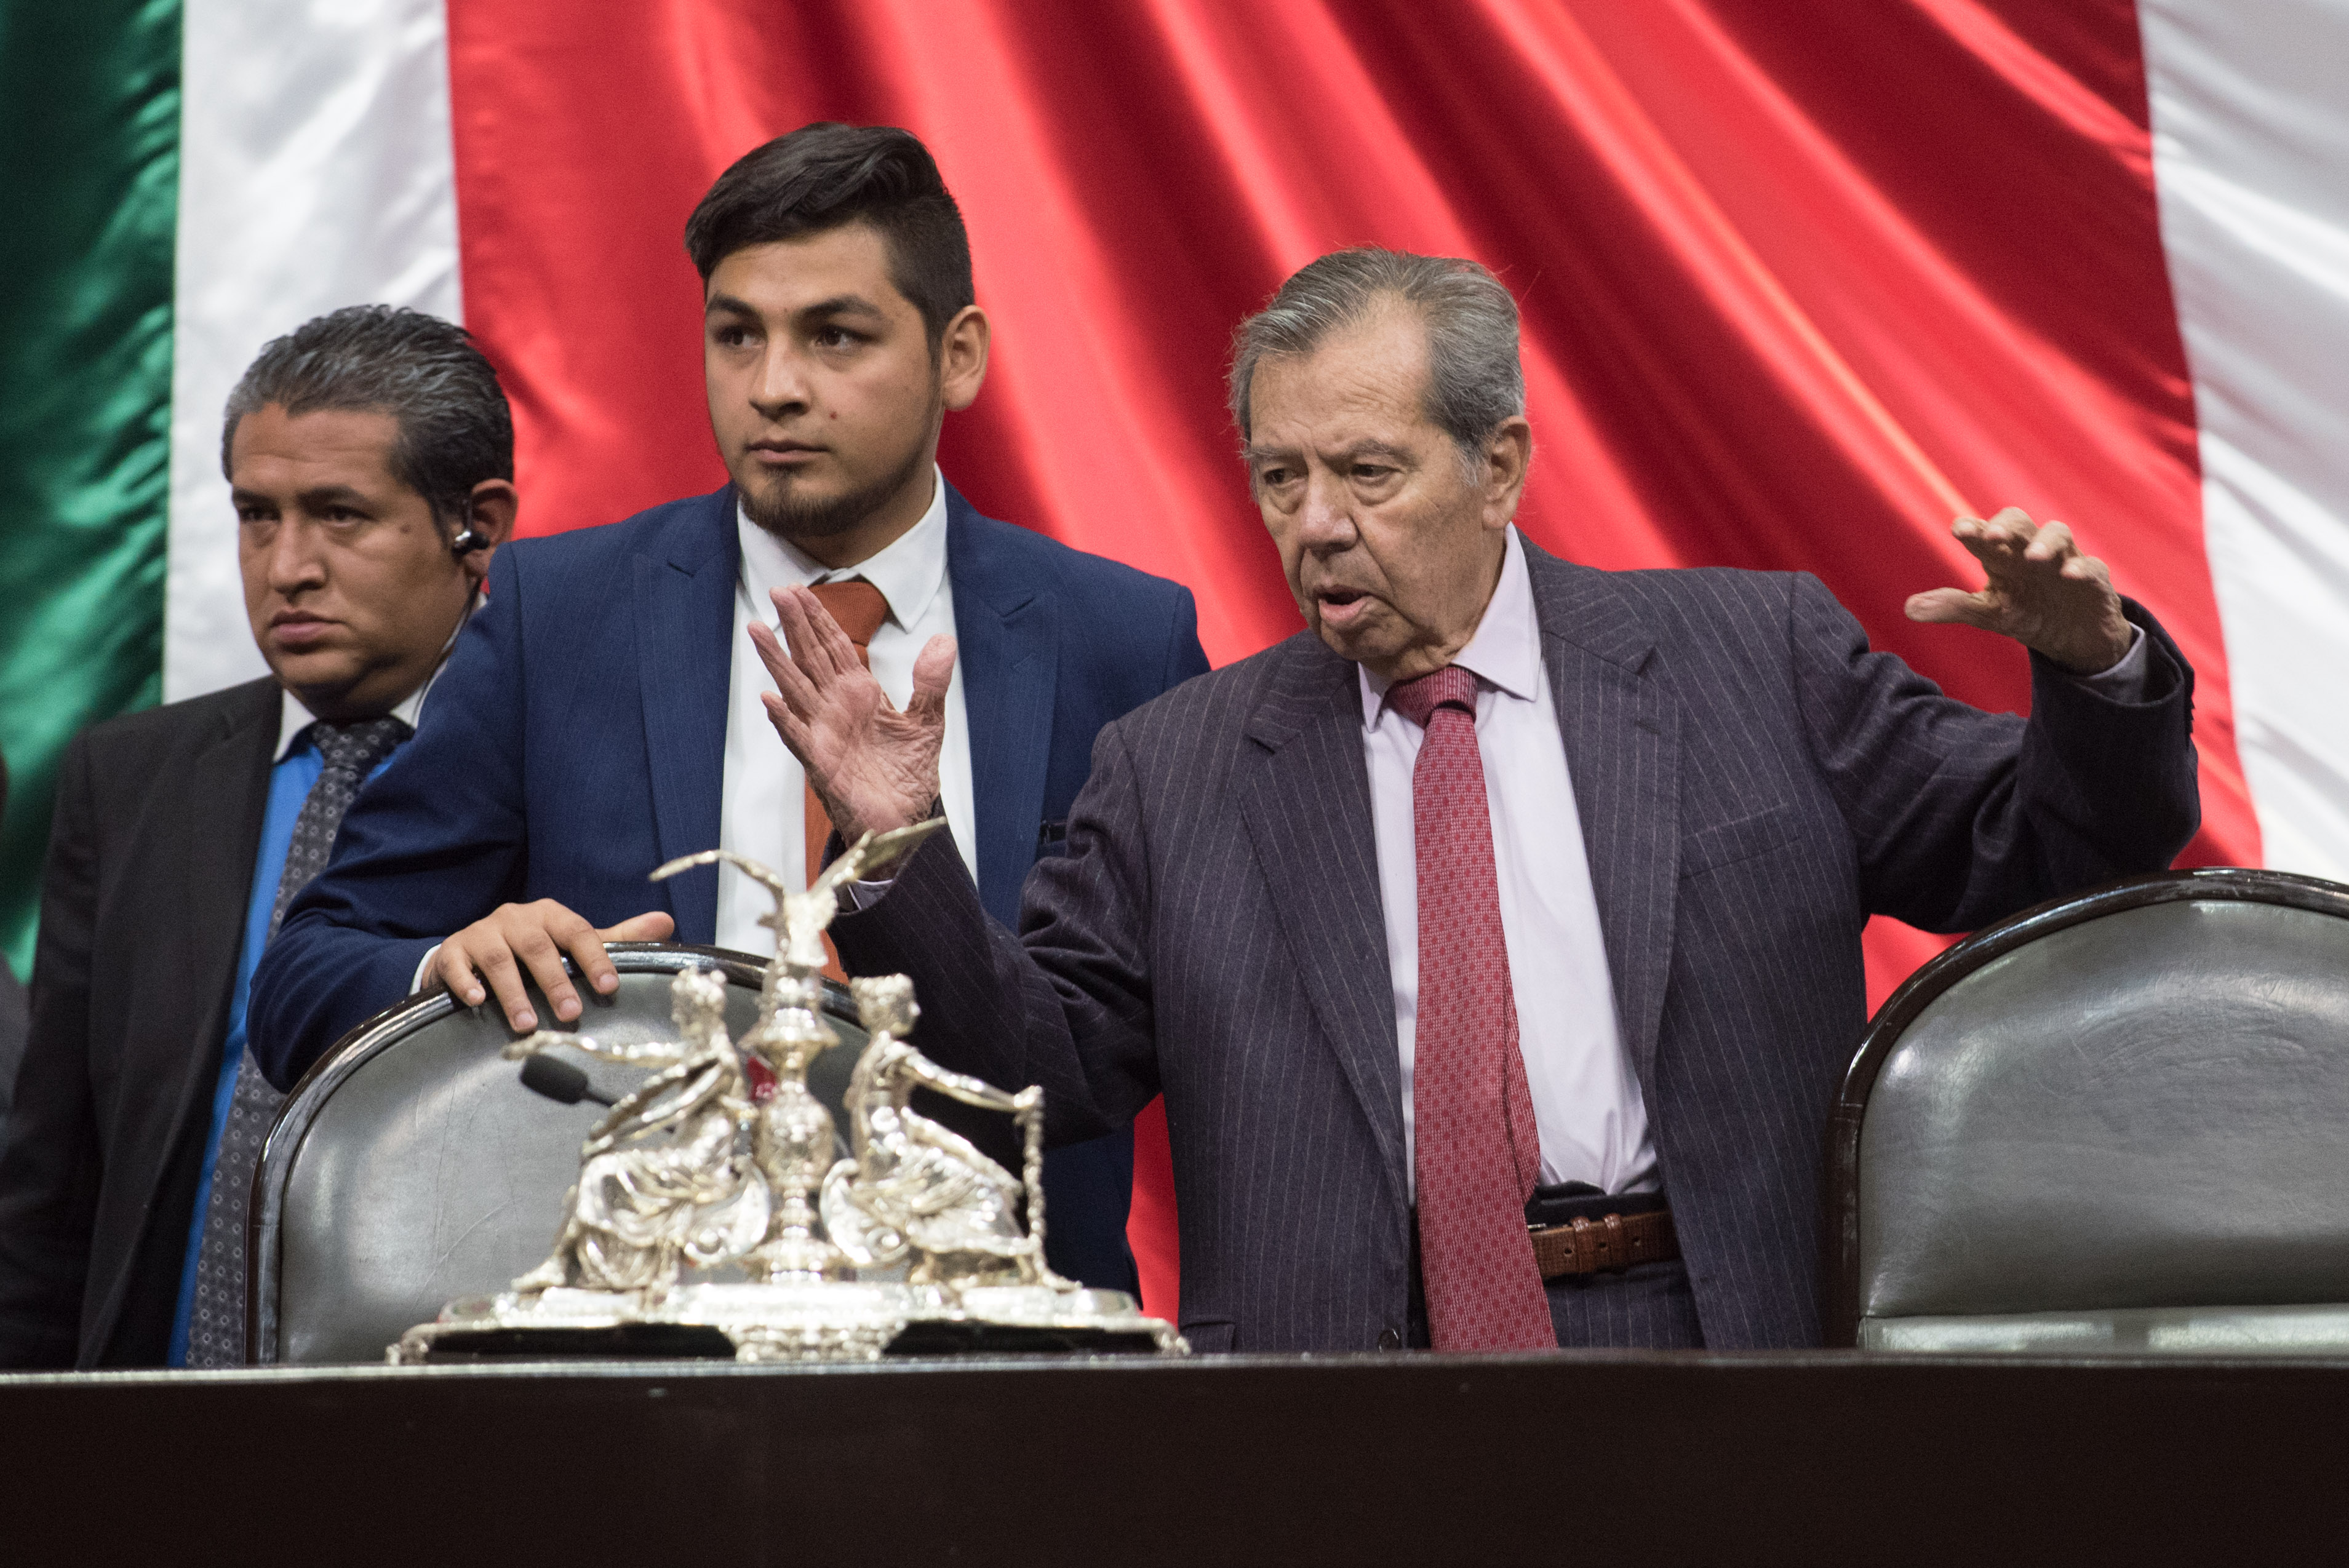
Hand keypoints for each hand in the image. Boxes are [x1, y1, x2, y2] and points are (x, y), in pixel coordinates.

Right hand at [429, 900, 674, 1032]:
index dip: (595, 958)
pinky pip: (456, 964)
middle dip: (555, 981)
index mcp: (551, 915)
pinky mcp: (452, 950)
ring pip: (498, 959)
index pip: (578, 931)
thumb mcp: (573, 945)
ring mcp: (481, 932)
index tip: (610, 987)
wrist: (472, 954)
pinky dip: (465, 982)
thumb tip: (666, 922)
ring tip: (528, 1024)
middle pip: (537, 946)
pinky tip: (476, 1002)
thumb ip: (617, 938)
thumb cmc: (533, 953)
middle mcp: (516, 917)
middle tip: (571, 1013)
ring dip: (513, 993)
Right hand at [750, 583, 953, 841]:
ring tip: (758, 630)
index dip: (818, 619)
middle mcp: (835, 708)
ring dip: (776, 662)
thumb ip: (930, 683)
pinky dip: (784, 720)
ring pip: (795, 690)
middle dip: (794, 626)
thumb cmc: (907, 774)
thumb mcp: (927, 722)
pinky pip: (799, 739)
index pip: (835, 648)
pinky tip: (770, 700)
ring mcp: (824, 734)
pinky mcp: (822, 764)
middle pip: (811, 658)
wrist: (905, 819)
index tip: (800, 590)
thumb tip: (944, 640)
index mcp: (859, 694)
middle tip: (778, 592)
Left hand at [1904, 507, 2132, 674]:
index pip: (1985, 535)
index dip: (1973, 529)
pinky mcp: (2094, 581)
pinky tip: (2071, 575)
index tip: (1959, 529)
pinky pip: (2092, 567)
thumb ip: (1953, 607)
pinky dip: (2082, 568)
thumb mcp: (1988, 614)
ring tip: (2033, 556)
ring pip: (2058, 534)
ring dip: (2045, 542)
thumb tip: (1908, 608)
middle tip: (1991, 535)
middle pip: (2020, 523)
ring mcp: (2065, 561)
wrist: (2074, 638)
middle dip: (2006, 525)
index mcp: (2002, 557)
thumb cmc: (2027, 614)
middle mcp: (2031, 551)